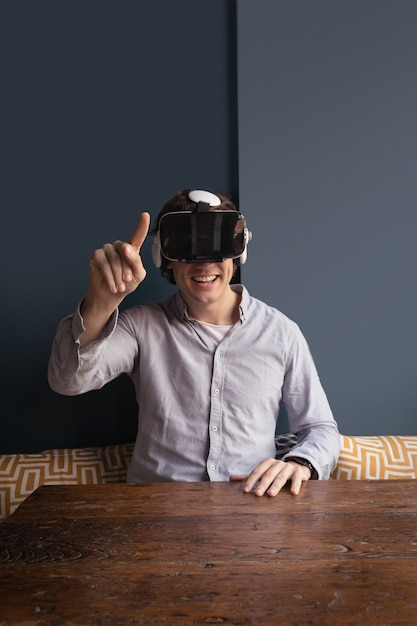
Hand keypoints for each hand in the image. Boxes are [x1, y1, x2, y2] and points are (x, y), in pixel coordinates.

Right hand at [79, 212, 150, 345]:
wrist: (111, 295)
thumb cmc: (126, 284)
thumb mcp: (138, 275)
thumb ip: (136, 261)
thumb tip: (126, 247)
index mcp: (132, 249)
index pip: (137, 235)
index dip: (141, 225)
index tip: (145, 215)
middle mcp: (119, 246)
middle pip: (124, 252)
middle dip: (126, 268)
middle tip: (127, 281)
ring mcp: (107, 249)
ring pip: (114, 259)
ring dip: (117, 275)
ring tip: (119, 287)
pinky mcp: (97, 255)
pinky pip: (103, 263)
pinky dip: (109, 276)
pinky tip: (112, 285)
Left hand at [230, 458, 310, 496]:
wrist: (297, 467)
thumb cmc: (276, 473)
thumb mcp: (262, 473)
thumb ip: (248, 476)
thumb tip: (230, 478)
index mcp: (267, 463)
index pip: (257, 471)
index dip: (251, 480)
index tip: (245, 491)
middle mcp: (277, 464)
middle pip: (268, 474)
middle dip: (262, 484)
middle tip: (257, 494)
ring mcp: (288, 467)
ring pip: (281, 477)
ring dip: (276, 485)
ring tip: (271, 495)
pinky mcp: (299, 472)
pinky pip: (297, 478)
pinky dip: (295, 484)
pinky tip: (293, 493)